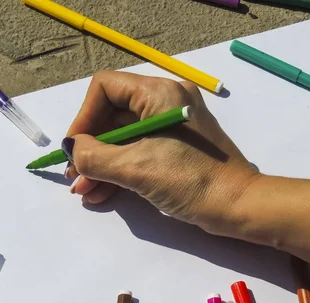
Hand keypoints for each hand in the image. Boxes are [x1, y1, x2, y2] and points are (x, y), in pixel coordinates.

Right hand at [64, 71, 259, 235]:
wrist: (237, 206)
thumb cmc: (189, 180)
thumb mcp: (135, 168)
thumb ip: (94, 156)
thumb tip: (72, 149)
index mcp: (158, 94)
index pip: (105, 88)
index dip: (83, 117)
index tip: (74, 149)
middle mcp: (164, 102)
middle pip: (112, 116)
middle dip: (90, 149)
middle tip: (74, 176)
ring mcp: (171, 126)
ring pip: (123, 138)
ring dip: (101, 164)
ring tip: (84, 192)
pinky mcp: (176, 148)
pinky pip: (138, 152)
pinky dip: (119, 171)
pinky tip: (101, 194)